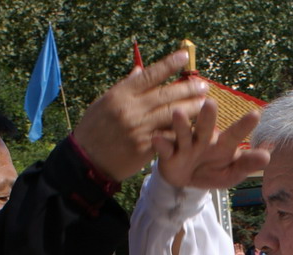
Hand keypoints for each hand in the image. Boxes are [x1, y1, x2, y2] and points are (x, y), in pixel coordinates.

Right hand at [72, 51, 205, 182]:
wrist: (87, 160)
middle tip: (203, 85)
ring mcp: (139, 128)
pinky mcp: (145, 148)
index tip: (184, 56)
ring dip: (191, 108)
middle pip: (166, 94)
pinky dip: (183, 132)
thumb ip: (125, 87)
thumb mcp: (104, 103)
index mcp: (121, 94)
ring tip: (205, 103)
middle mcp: (131, 109)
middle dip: (187, 88)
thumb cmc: (94, 129)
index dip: (169, 64)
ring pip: (171, 114)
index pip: (150, 75)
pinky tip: (196, 128)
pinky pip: (169, 137)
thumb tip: (140, 70)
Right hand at [153, 95, 269, 190]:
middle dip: (207, 117)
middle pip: (206, 127)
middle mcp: (204, 139)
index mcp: (223, 144)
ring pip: (184, 134)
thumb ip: (247, 164)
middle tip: (210, 104)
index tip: (255, 115)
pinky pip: (165, 149)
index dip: (244, 126)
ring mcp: (186, 146)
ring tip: (178, 114)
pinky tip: (157, 138)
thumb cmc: (213, 171)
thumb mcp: (231, 173)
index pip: (235, 134)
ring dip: (181, 125)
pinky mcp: (170, 155)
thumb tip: (268, 156)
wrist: (187, 182)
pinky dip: (161, 144)